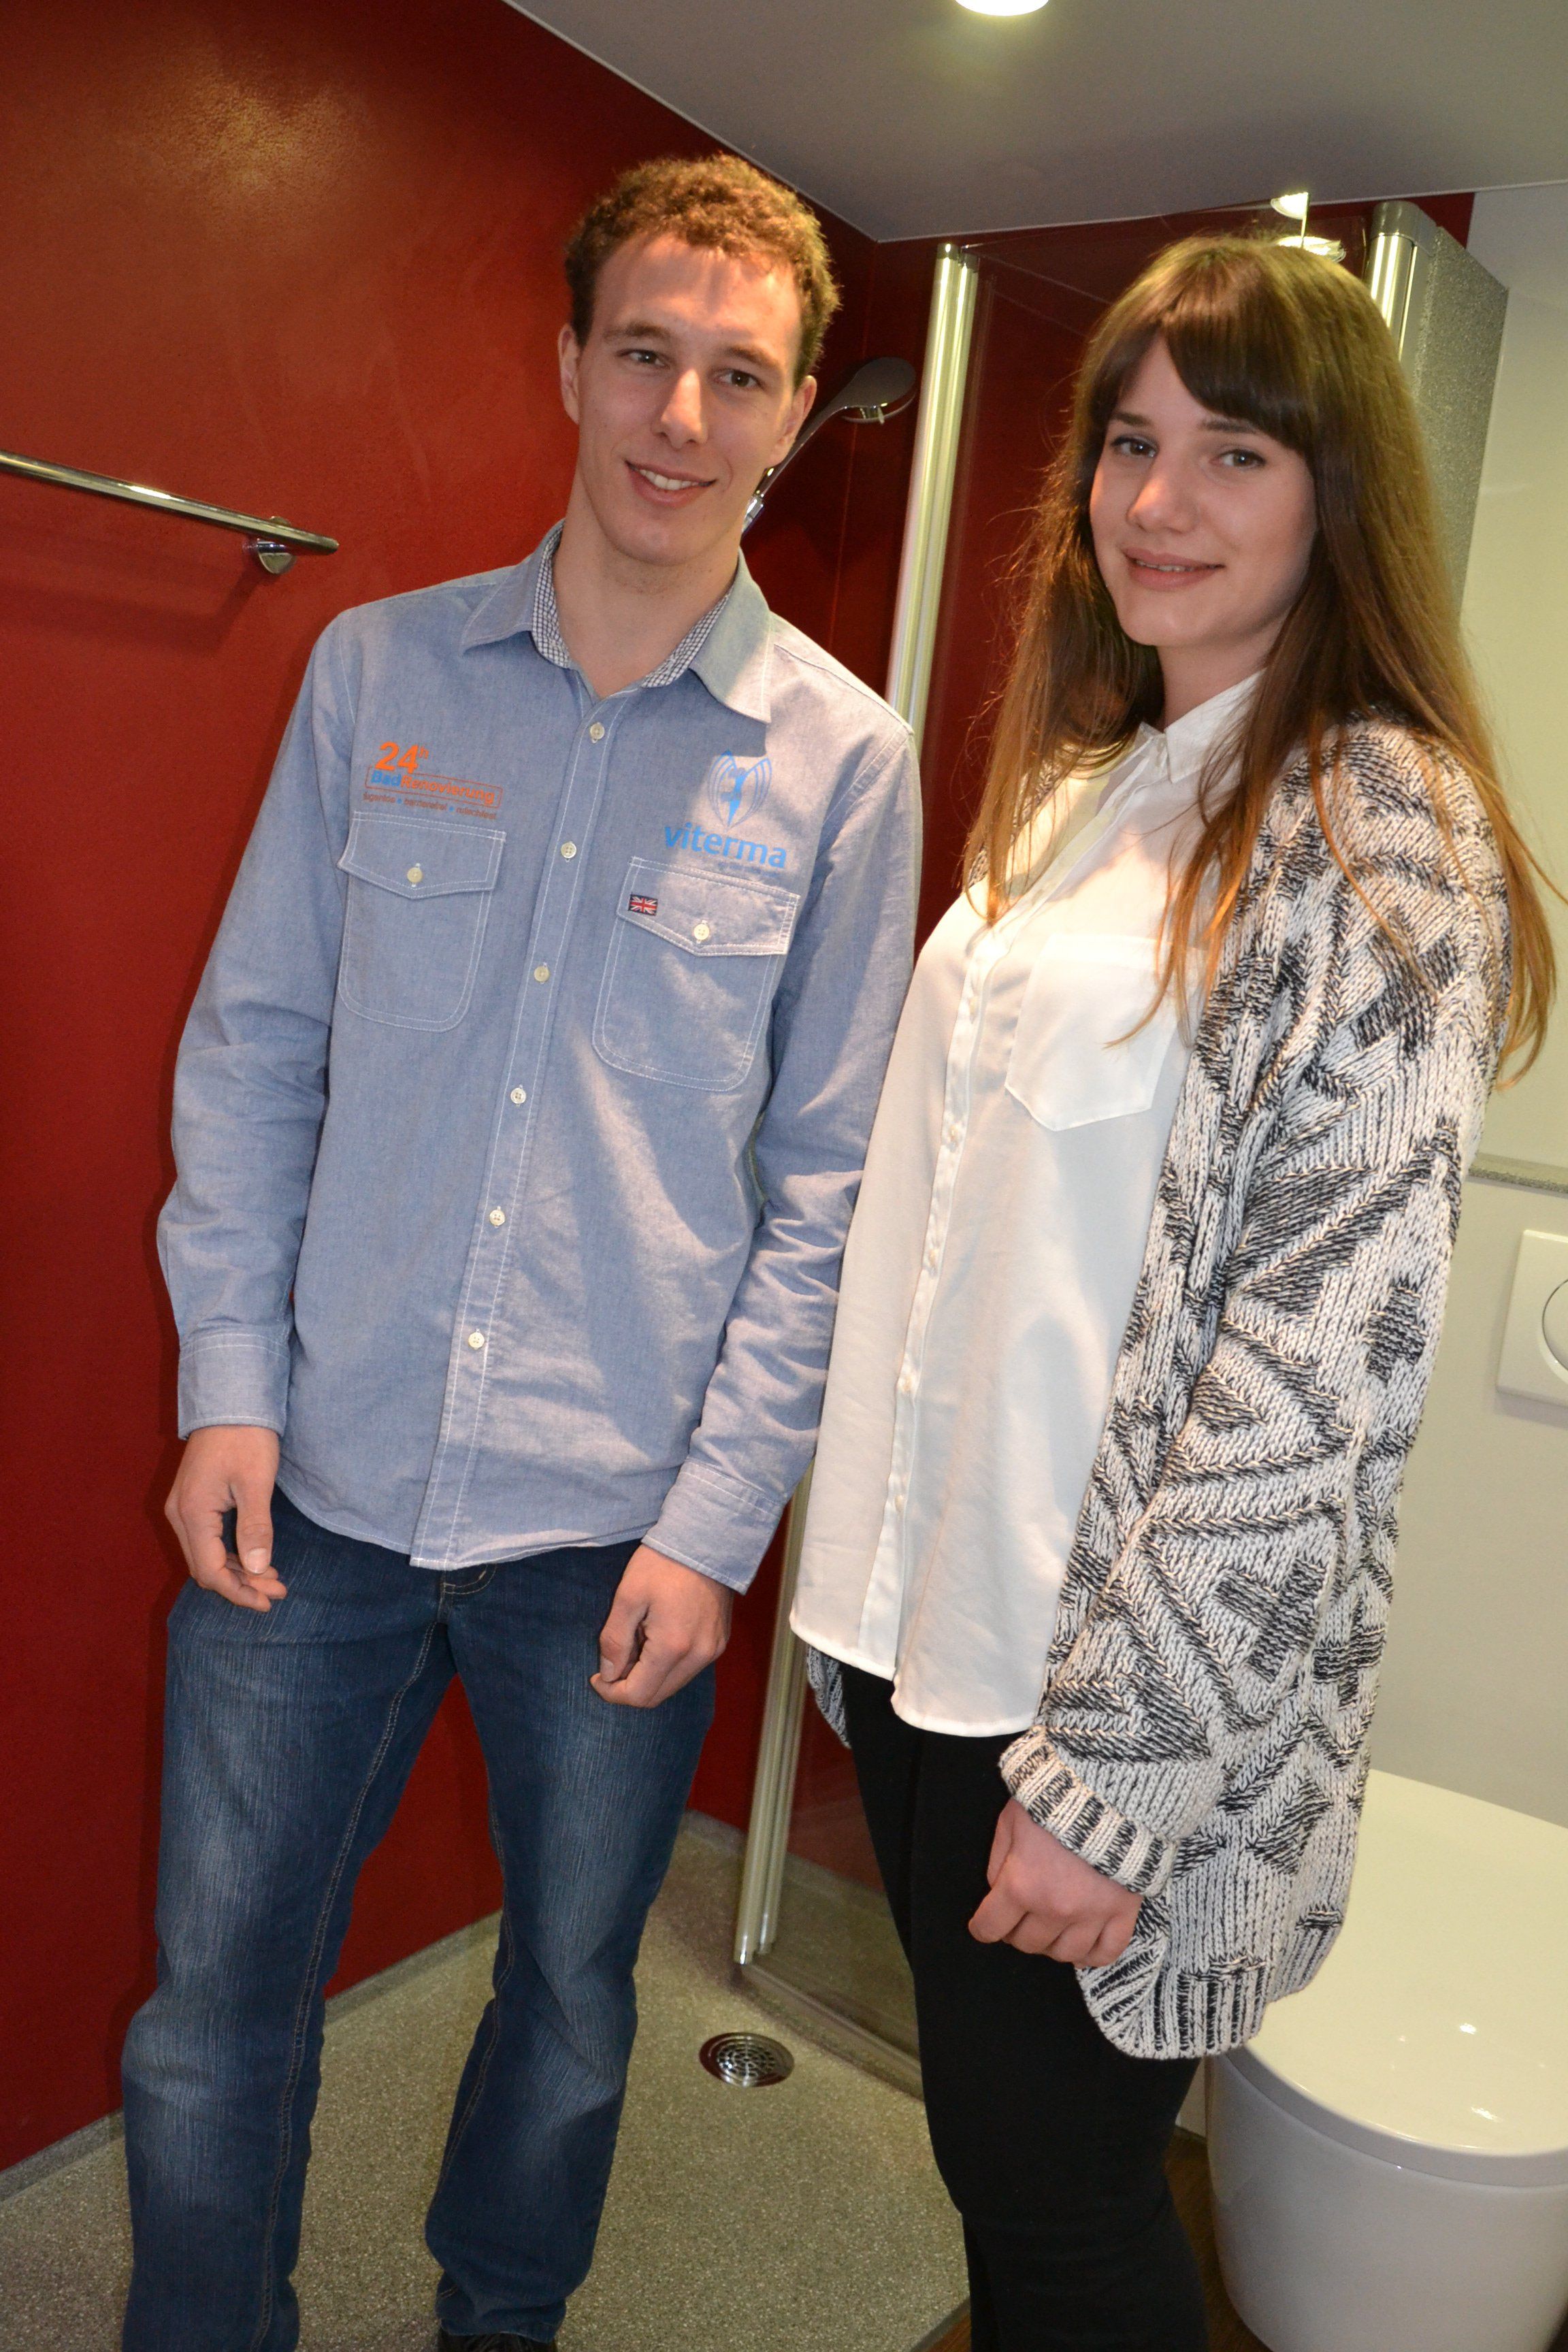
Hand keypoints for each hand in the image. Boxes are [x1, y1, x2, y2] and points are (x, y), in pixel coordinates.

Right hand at [165, 1425, 286, 1611]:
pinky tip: (255, 1559)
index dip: (240, 1592)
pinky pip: (206, 1540)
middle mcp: (180, 1514)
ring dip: (237, 1572)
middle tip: (278, 1592)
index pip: (211, 1570)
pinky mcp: (192, 1501)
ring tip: (273, 1580)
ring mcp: (183, 1508)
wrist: (231, 1399)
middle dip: (241, 1585)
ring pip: (205, 1556)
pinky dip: (230, 1555)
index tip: (270, 1600)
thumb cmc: (246, 1436)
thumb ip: (256, 1527)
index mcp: (193, 1512)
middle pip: (205, 1568)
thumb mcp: (257, 1482)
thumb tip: (260, 1568)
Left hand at [592, 1544, 731, 1708]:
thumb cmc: (662, 1563)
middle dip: (629, 1686)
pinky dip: (668, 1665)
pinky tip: (657, 1638)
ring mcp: (712, 1650)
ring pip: (673, 1684)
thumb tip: (609, 1675)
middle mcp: (698, 1657)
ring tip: (636, 1643)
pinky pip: (689, 1668)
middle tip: (614, 1660)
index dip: (612, 1693)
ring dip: (649, 1676)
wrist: (705, 1539)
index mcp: (672, 1648)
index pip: (639, 1695)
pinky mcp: (719, 1641)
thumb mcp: (628, 1597)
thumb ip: (615, 1641)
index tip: (596, 1676)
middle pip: (657, 1696)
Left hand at [968, 1797, 1141, 1965]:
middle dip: (1017, 1932)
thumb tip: (998, 1892)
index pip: (990, 1928)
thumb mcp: (1010, 1822)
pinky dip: (1091, 1956)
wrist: (1109, 1788)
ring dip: (1051, 1944)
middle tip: (1021, 1916)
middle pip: (1027, 1943)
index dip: (983, 1927)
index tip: (985, 1924)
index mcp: (1021, 1885)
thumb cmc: (1052, 1801)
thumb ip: (998, 1862)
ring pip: (1063, 1954)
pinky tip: (1082, 1944)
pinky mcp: (1122, 1913)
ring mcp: (1091, 1915)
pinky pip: (1106, 1954)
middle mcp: (1054, 1908)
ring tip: (1051, 1926)